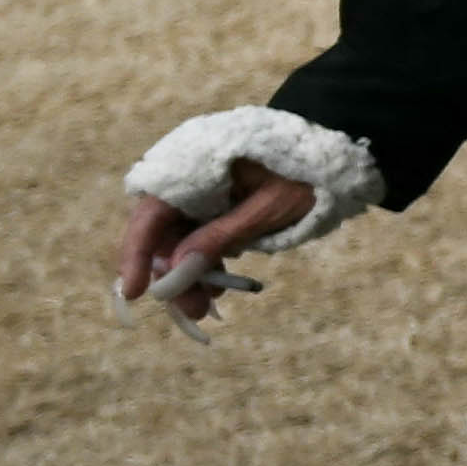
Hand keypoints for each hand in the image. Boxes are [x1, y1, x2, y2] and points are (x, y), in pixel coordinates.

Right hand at [117, 173, 316, 317]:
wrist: (333, 154)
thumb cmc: (304, 172)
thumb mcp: (267, 206)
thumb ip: (222, 235)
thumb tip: (177, 268)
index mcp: (192, 169)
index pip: (149, 215)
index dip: (137, 255)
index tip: (133, 292)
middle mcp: (188, 182)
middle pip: (163, 234)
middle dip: (172, 276)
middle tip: (191, 311)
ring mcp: (203, 197)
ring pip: (181, 241)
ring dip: (189, 275)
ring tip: (204, 308)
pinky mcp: (219, 208)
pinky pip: (201, 238)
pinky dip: (206, 262)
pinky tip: (217, 287)